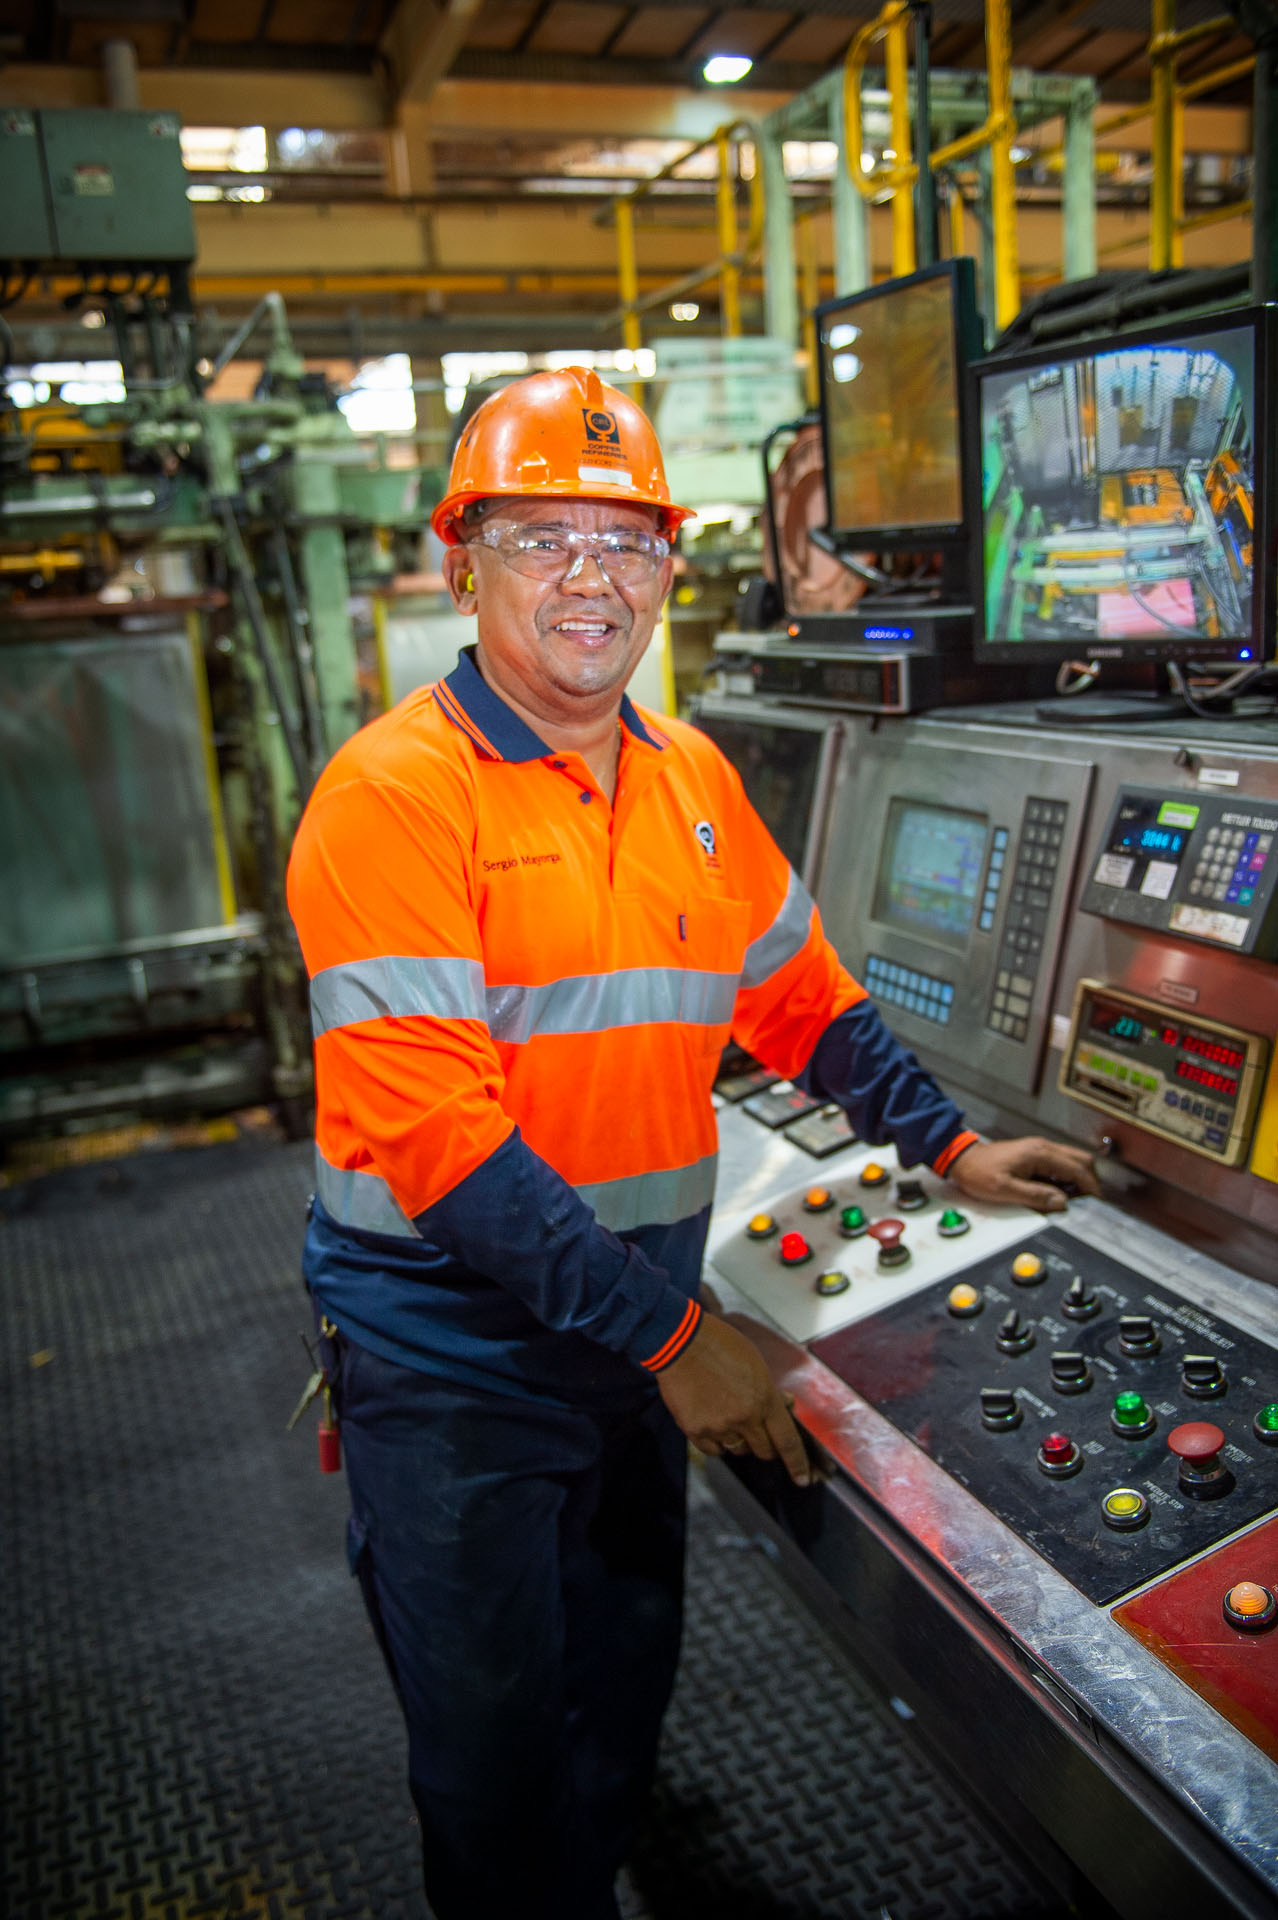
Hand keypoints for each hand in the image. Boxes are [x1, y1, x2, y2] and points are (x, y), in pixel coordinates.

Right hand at [657, 1313, 811, 1485]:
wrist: (681, 1342)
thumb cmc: (719, 1345)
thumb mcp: (756, 1362)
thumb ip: (770, 1390)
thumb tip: (784, 1405)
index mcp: (764, 1399)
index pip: (787, 1441)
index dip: (797, 1464)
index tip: (803, 1479)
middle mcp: (745, 1417)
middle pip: (764, 1450)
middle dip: (766, 1445)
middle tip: (759, 1433)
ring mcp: (719, 1426)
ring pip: (739, 1451)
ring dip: (740, 1441)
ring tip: (729, 1417)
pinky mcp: (696, 1430)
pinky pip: (714, 1450)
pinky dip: (717, 1443)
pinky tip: (714, 1424)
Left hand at [947, 1136, 1100, 1212]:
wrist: (961, 1159)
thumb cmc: (979, 1172)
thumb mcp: (1005, 1189)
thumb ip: (1035, 1196)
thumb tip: (1062, 1202)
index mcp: (1039, 1153)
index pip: (1077, 1168)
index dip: (1090, 1187)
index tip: (1096, 1203)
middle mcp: (1043, 1147)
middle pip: (1081, 1160)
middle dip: (1089, 1181)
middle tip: (1088, 1202)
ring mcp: (1039, 1149)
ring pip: (1072, 1161)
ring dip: (1078, 1179)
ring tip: (1073, 1200)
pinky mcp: (1034, 1154)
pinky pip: (1059, 1164)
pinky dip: (1066, 1177)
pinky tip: (1058, 1192)